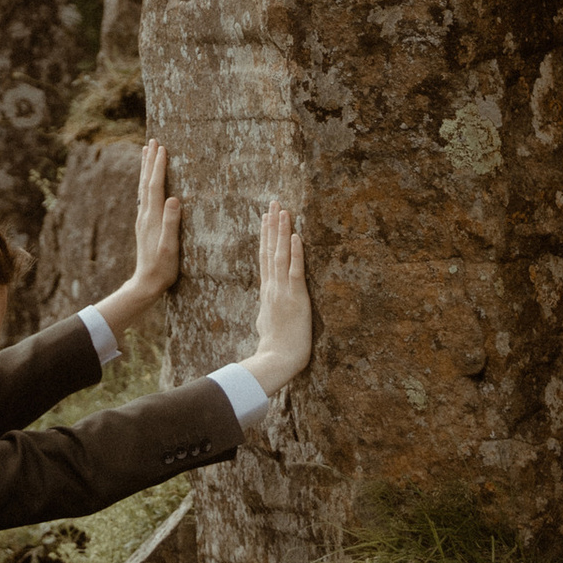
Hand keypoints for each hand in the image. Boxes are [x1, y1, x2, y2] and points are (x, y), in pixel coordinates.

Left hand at [94, 137, 181, 336]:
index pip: (155, 186)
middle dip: (150, 161)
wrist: (146, 283)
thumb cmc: (162, 267)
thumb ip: (171, 223)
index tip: (162, 148)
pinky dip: (146, 183)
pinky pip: (144, 197)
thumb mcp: (170, 247)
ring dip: (145, 169)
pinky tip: (148, 182)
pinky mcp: (145, 225)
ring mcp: (143, 219)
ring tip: (146, 153)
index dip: (158, 166)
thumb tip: (173, 198)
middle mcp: (145, 215)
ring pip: (143, 188)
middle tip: (153, 141)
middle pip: (146, 182)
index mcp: (153, 217)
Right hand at [252, 200, 310, 395]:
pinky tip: (296, 236)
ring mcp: (282, 291)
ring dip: (282, 231)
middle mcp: (272, 287)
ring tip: (283, 210)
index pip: (265, 258)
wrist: (277, 360)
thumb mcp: (266, 324)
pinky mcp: (295, 297)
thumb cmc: (274, 348)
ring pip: (281, 255)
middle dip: (272, 225)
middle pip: (270, 250)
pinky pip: (295, 270)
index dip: (266, 237)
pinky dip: (295, 252)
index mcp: (267, 292)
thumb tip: (266, 309)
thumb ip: (267, 311)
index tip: (266, 218)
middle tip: (274, 203)